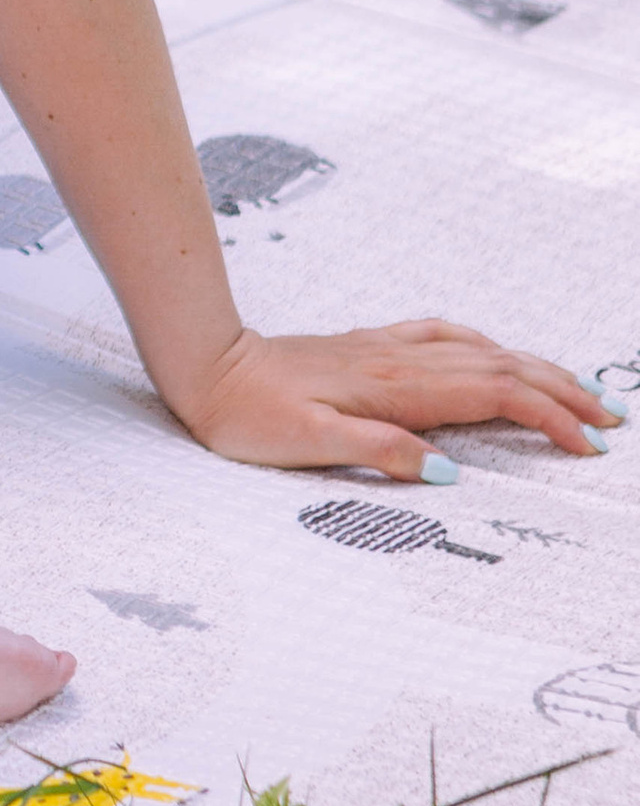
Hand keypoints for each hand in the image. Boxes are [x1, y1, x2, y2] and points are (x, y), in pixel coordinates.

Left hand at [173, 318, 626, 479]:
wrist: (206, 367)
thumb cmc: (247, 414)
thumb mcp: (308, 445)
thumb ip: (379, 453)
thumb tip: (446, 469)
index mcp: (395, 389)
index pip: (495, 395)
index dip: (547, 418)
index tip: (584, 445)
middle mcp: (399, 361)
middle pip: (503, 367)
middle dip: (563, 391)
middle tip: (610, 419)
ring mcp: (386, 348)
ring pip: (482, 349)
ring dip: (535, 367)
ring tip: (577, 387)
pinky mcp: (369, 345)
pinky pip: (445, 336)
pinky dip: (486, 345)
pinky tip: (495, 350)